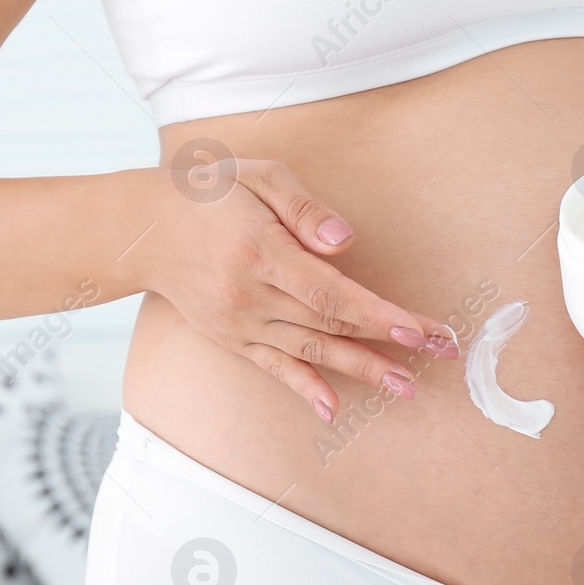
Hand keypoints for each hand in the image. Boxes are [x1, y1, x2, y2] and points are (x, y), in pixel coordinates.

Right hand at [145, 158, 458, 421]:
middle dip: (388, 342)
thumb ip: (304, 209)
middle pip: (330, 324)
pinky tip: (332, 408)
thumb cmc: (209, 193)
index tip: (418, 328)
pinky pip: (273, 367)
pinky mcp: (232, 339)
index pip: (330, 292)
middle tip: (440, 355)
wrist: (143, 229)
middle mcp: (251, 295)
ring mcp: (240, 322)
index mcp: (262, 252)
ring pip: (310, 350)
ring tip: (406, 387)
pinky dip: (304, 387)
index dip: (377, 314)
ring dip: (361, 370)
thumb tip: (344, 242)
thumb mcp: (258, 177)